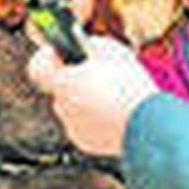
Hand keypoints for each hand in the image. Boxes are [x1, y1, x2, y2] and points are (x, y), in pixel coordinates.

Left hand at [27, 42, 158, 157]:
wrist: (151, 125)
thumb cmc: (130, 86)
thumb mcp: (112, 51)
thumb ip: (91, 45)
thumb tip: (84, 45)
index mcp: (63, 84)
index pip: (37, 68)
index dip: (48, 58)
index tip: (61, 52)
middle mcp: (62, 107)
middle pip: (59, 88)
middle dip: (73, 78)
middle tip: (94, 72)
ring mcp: (73, 127)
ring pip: (73, 107)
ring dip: (85, 99)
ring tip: (110, 93)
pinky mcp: (87, 143)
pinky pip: (84, 125)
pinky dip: (94, 118)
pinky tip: (113, 112)